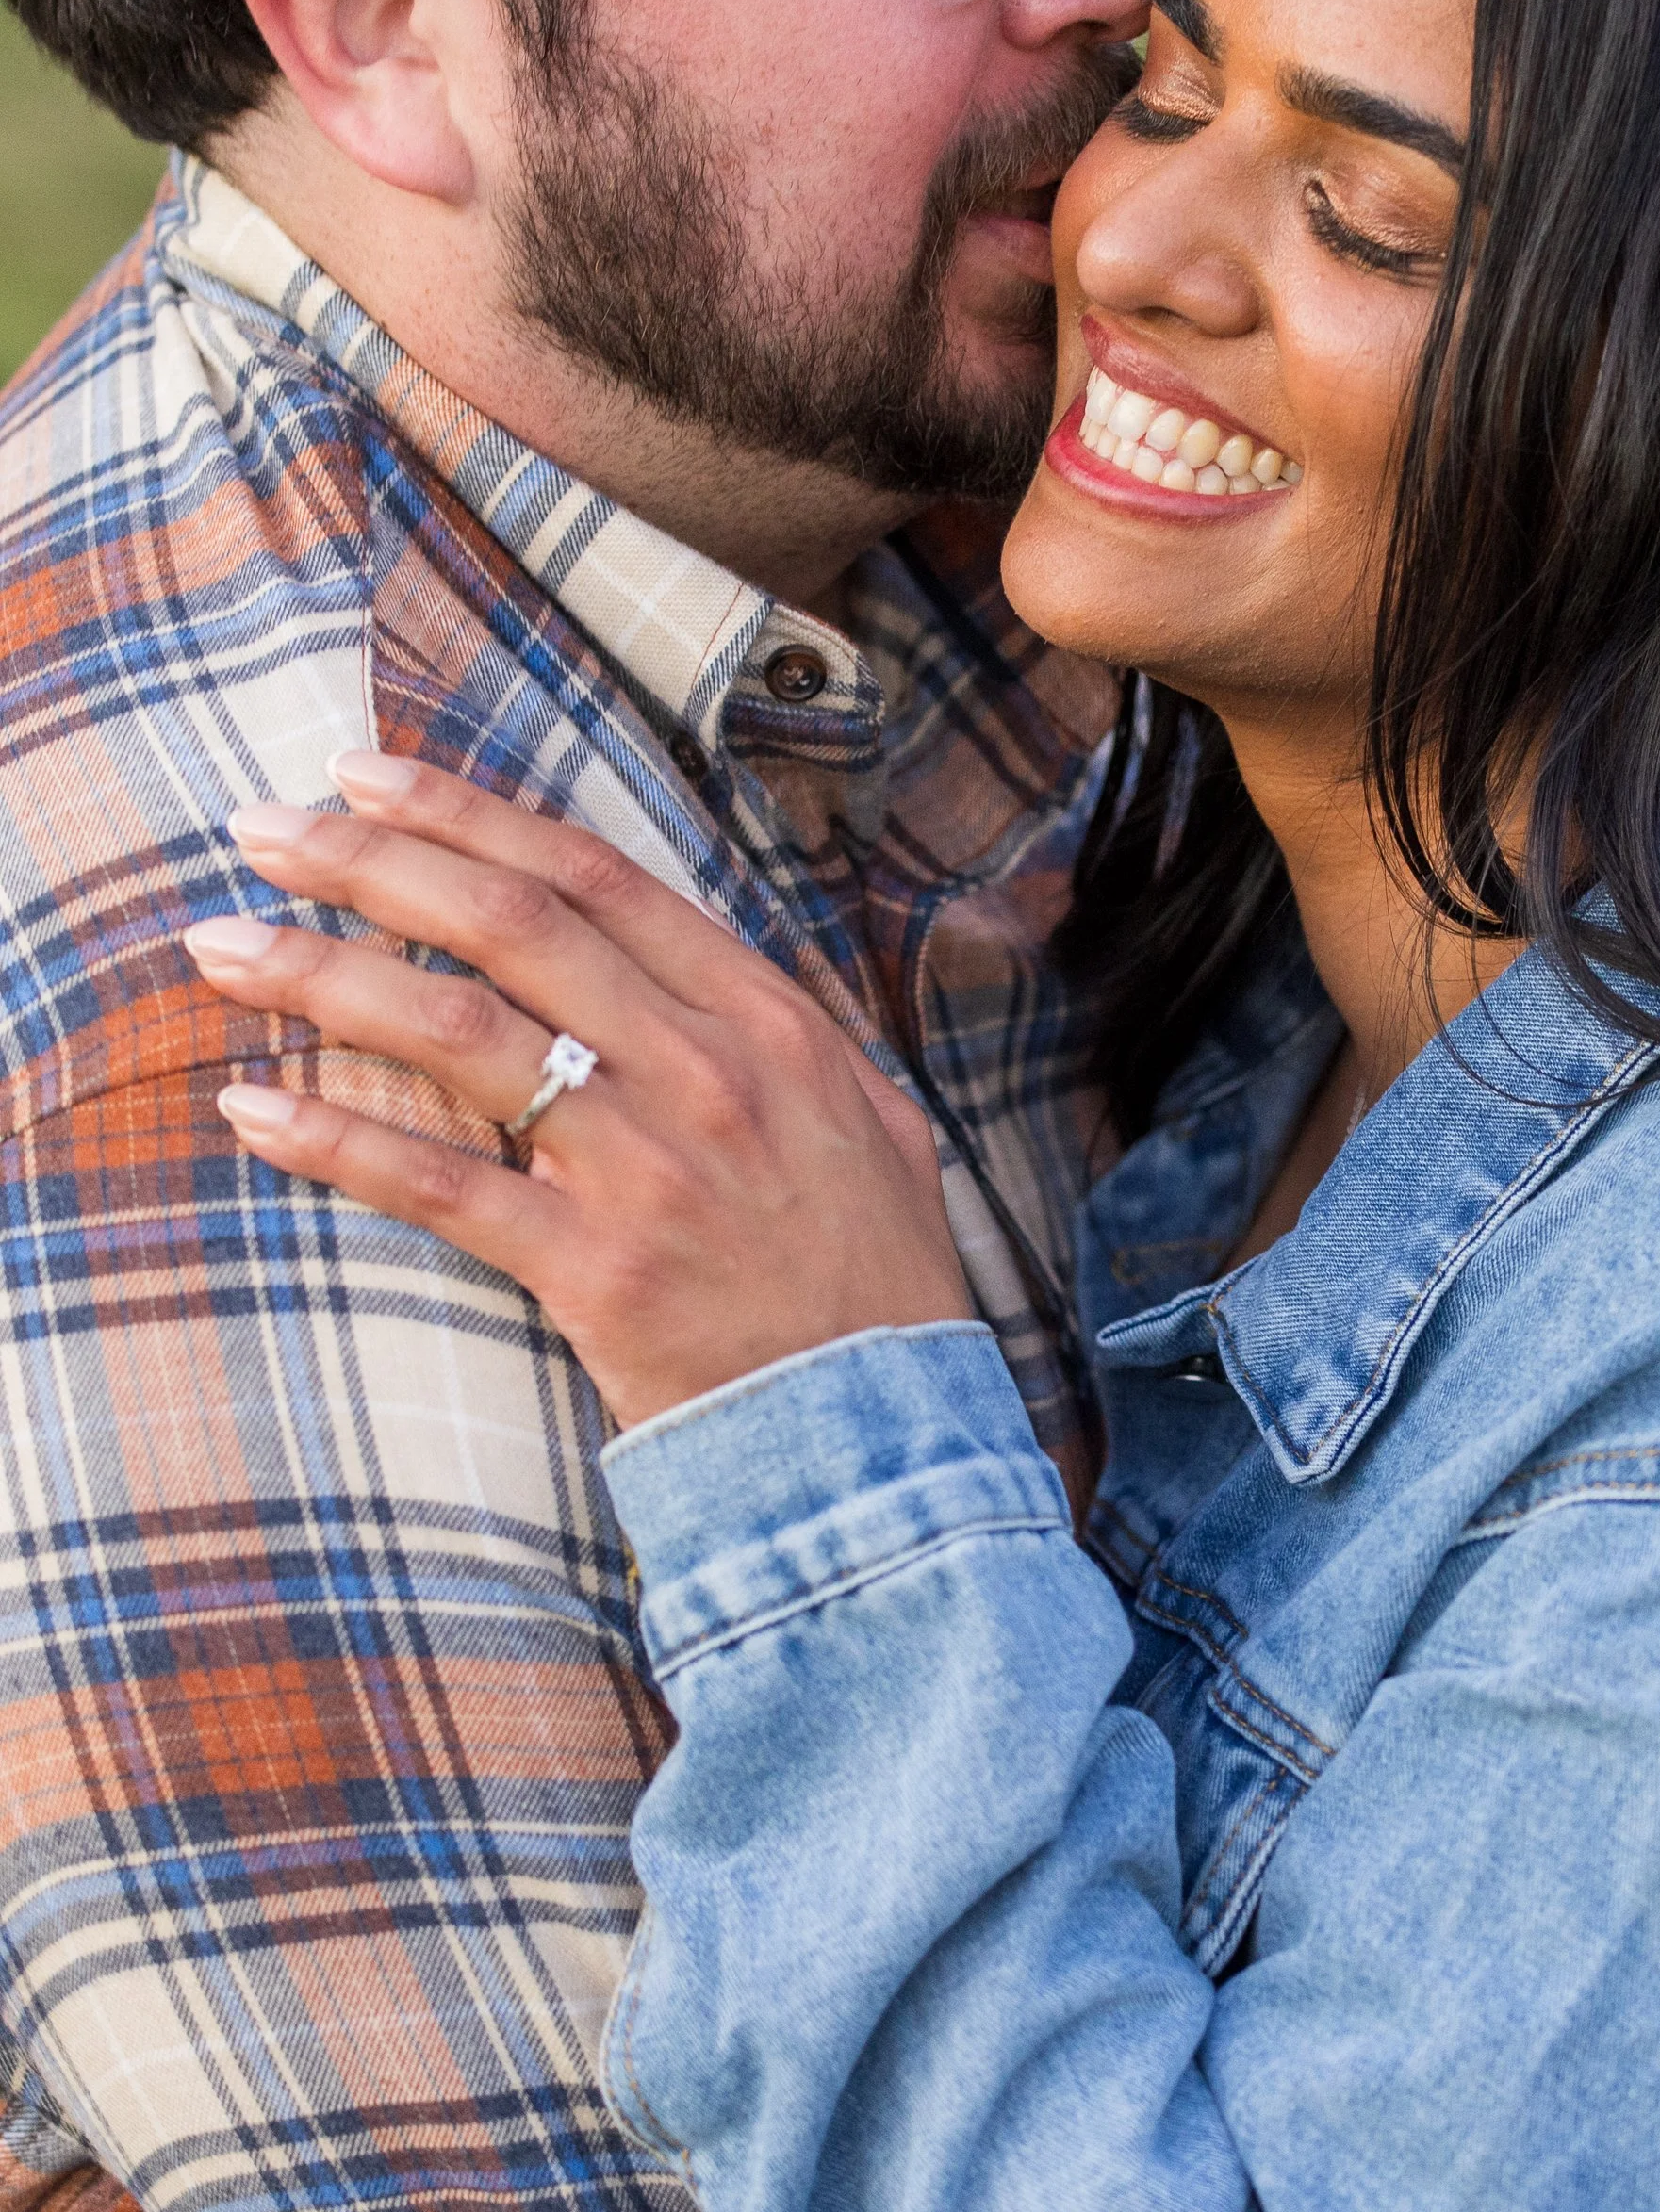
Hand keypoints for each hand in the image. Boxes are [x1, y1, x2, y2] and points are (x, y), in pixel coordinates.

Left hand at [185, 752, 972, 1426]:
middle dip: (369, 860)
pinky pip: (439, 1186)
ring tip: (221, 945)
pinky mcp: (595, 1269)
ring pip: (456, 1032)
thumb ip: (780, 1034)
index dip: (468, 814)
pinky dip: (335, 1142)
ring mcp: (647, 1168)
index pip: (593, 877)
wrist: (886, 1434)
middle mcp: (705, 1070)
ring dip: (321, 974)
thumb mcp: (866, 1119)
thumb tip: (690, 967)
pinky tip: (249, 1110)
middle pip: (509, 924)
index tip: (367, 777)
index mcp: (767, 1018)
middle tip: (264, 830)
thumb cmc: (869, 1280)